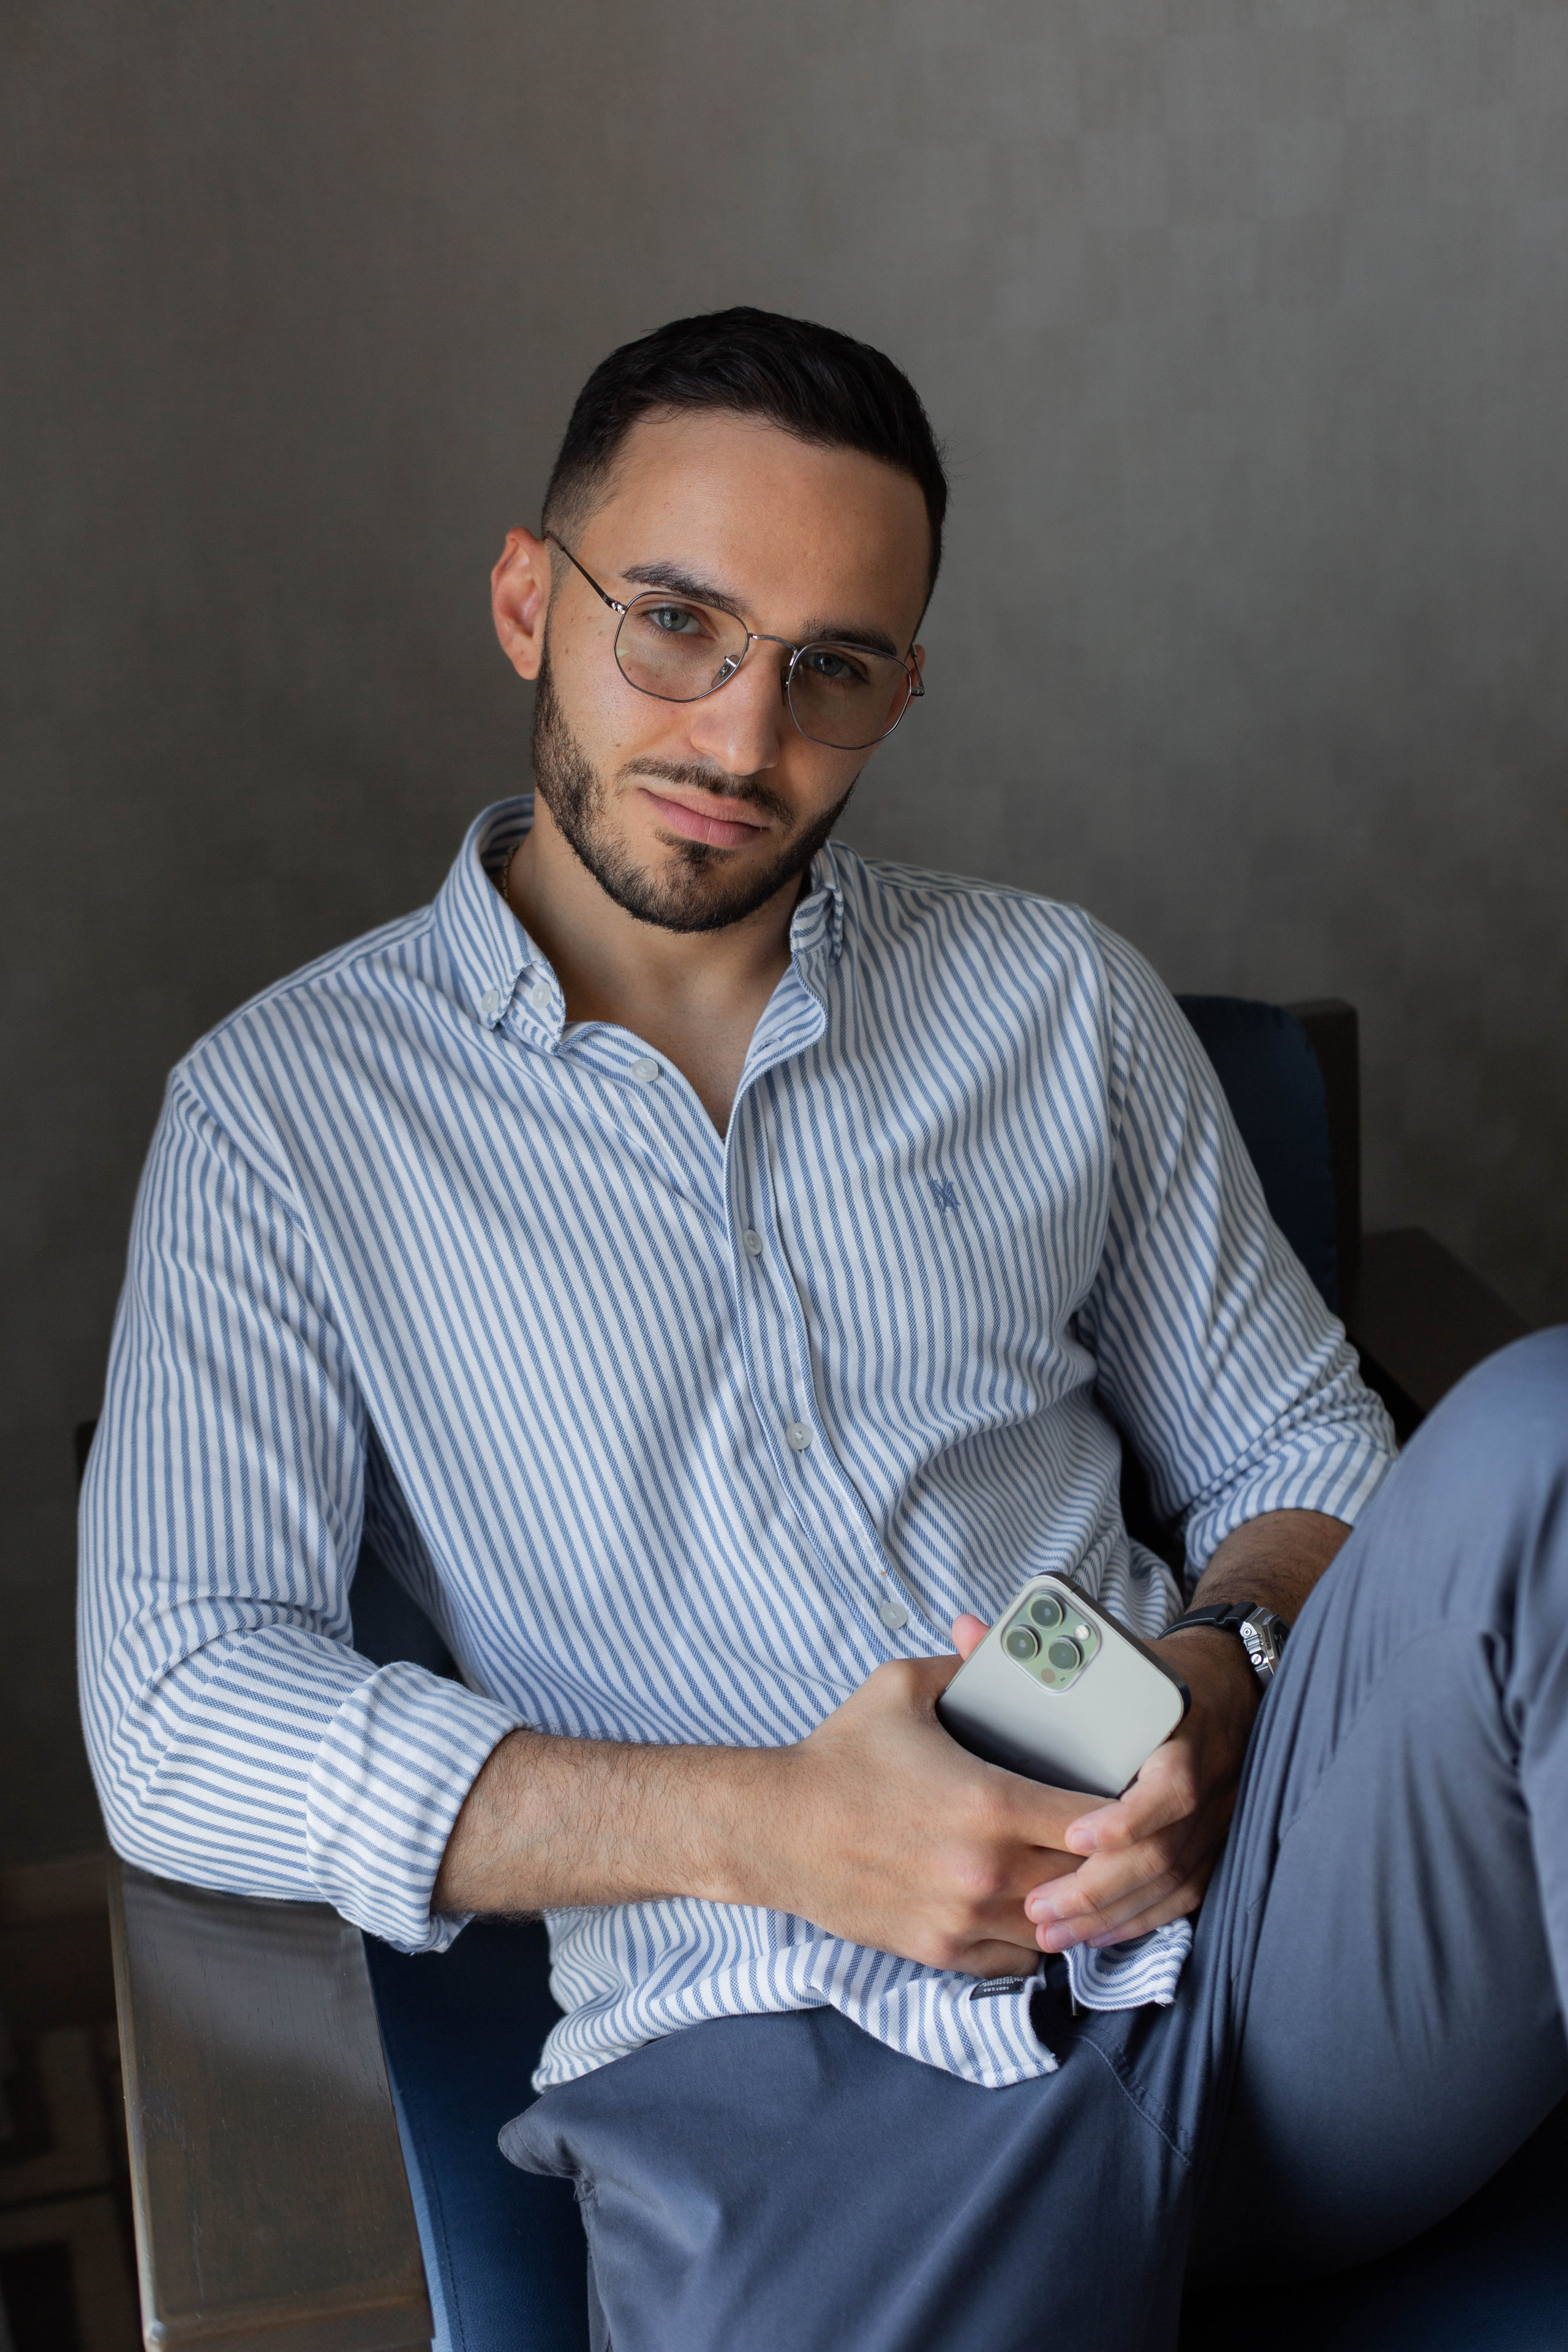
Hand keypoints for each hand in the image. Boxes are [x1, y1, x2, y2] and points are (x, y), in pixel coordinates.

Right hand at [749, 1645, 1090, 1977]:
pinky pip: (1019, 1960)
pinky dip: (1032, 1937)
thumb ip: (965, 1665)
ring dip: (1070, 1900)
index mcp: (989, 1804)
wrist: (775, 1830)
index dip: (1124, 1813)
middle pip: (1088, 1879)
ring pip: (1060, 1926)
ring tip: (1067, 1869)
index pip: (1099, 1823)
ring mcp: (965, 1921)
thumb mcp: (900, 1687)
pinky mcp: (942, 1953)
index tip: (1123, 1798)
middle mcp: (986, 1872)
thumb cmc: (838, 1757)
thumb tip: (999, 1644)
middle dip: (1103, 1858)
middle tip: (1106, 1835)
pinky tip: (1026, 1904)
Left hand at [1018, 1623, 1261, 1953]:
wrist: (1230, 1683)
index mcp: (1180, 1729)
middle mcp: (1207, 1780)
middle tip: (1037, 1906)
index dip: (1126, 1818)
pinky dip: (1138, 1920)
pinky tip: (1093, 1935)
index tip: (1073, 1835)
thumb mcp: (1107, 1651)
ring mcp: (1215, 1820)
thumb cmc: (1154, 1672)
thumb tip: (966, 1630)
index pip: (1169, 1786)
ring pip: (1168, 1883)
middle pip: (1161, 1851)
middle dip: (1097, 1887)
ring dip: (1109, 1913)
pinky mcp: (1213, 1847)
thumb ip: (1033, 1648)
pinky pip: (1182, 1897)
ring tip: (1050, 1931)